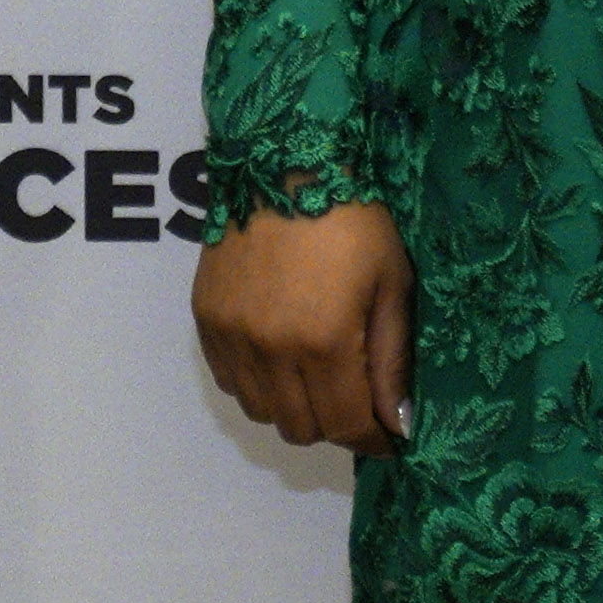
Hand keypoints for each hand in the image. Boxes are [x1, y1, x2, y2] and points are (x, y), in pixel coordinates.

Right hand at [195, 201, 414, 455]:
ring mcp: (231, 335)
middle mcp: (270, 349)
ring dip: (293, 407)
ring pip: (261, 412)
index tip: (387, 437)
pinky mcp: (205, 318)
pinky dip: (257, 384)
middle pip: (300, 430)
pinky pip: (229, 381)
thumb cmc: (355, 218)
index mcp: (325, 342)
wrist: (285, 162)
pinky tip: (278, 354)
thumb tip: (397, 424)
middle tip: (354, 397)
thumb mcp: (391, 285)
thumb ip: (392, 361)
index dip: (371, 441)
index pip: (345, 427)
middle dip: (334, 424)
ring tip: (315, 373)